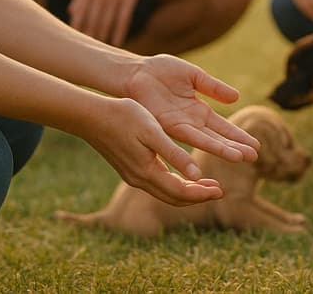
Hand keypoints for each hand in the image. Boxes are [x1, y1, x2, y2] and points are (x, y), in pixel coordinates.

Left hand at [69, 0, 148, 45]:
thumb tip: (71, 12)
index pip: (79, 12)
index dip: (76, 27)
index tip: (73, 41)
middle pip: (93, 19)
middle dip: (89, 35)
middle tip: (86, 51)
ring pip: (107, 20)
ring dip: (103, 36)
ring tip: (100, 48)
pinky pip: (123, 18)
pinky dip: (119, 32)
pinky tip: (116, 42)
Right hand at [82, 96, 225, 205]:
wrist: (91, 116)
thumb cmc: (124, 117)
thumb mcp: (153, 132)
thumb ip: (174, 154)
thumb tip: (197, 175)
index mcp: (147, 172)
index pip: (181, 192)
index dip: (202, 193)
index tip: (221, 190)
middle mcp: (139, 179)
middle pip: (174, 197)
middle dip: (198, 196)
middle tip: (219, 190)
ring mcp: (132, 176)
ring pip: (165, 192)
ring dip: (187, 191)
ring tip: (206, 184)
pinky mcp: (129, 169)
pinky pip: (157, 184)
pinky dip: (174, 183)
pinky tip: (183, 174)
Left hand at [126, 54, 259, 171]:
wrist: (137, 71)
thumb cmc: (162, 71)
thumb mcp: (195, 76)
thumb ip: (214, 87)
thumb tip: (237, 97)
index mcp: (199, 111)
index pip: (223, 127)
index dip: (238, 136)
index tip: (255, 145)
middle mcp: (191, 123)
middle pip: (218, 138)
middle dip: (236, 147)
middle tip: (255, 157)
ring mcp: (178, 126)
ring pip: (204, 140)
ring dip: (222, 149)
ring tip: (240, 158)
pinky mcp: (164, 126)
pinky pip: (183, 138)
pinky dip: (195, 148)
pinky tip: (204, 159)